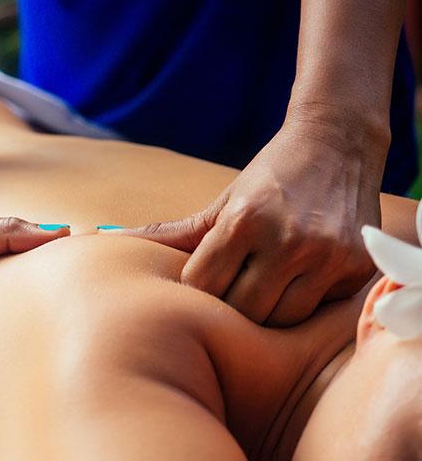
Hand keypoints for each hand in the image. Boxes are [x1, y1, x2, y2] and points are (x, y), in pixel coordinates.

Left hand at [104, 113, 387, 325]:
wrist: (337, 143)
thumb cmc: (268, 178)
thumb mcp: (220, 204)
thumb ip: (171, 234)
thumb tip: (103, 241)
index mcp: (243, 222)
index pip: (203, 286)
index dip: (199, 288)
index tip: (206, 279)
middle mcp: (287, 241)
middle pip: (242, 310)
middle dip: (232, 303)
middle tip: (236, 285)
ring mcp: (327, 256)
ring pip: (282, 318)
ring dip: (269, 308)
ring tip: (267, 283)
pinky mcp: (357, 266)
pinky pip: (319, 308)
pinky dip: (305, 300)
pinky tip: (301, 276)